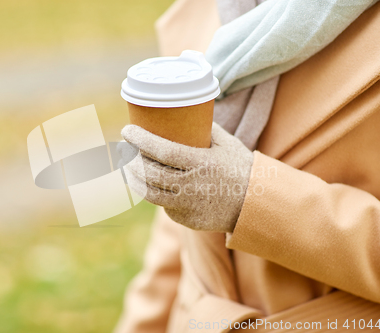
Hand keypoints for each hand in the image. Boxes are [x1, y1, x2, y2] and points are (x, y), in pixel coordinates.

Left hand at [120, 122, 253, 231]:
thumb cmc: (240, 169)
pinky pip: (162, 205)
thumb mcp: (227, 144)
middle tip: (123, 148)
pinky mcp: (185, 220)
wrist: (256, 206)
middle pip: (149, 172)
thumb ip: (206, 129)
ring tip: (127, 167)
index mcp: (200, 163)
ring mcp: (187, 205)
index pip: (162, 151)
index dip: (140, 140)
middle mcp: (191, 186)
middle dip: (130, 159)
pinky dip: (152, 192)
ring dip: (133, 179)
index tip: (127, 130)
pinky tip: (146, 183)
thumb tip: (187, 112)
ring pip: (149, 193)